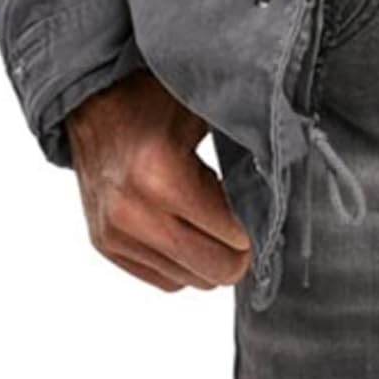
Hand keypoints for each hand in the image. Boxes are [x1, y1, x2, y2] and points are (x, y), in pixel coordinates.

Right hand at [65, 69, 254, 292]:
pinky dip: (183, 263)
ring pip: (189, 280)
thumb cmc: (152, 98)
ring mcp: (115, 234)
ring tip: (213, 217)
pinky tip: (188, 227)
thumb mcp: (206, 109)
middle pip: (214, 269)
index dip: (257, 226)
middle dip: (239, 251)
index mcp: (161, 176)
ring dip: (209, 256)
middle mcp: (133, 214)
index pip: (232, 236)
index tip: (267, 210)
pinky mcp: (105, 246)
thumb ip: (245, 143)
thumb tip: (287, 176)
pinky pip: (163, 279)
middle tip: (249, 223)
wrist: (91, 101)